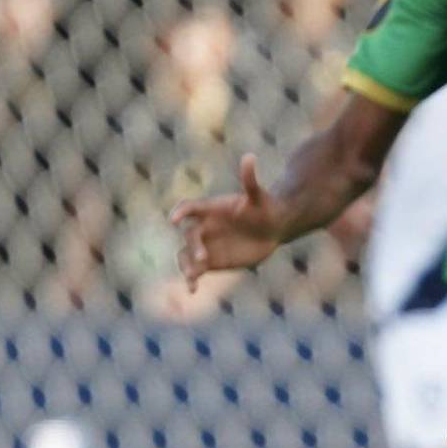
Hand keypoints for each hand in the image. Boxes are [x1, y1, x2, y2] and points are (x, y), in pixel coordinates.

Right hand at [170, 155, 284, 283]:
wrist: (272, 227)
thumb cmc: (265, 207)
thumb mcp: (259, 196)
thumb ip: (250, 180)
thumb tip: (250, 157)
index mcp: (210, 209)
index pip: (190, 208)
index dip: (180, 212)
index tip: (174, 219)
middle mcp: (204, 226)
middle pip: (189, 236)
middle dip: (193, 246)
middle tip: (204, 257)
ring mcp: (205, 244)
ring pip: (186, 255)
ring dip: (186, 265)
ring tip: (192, 276)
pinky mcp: (210, 261)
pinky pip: (195, 270)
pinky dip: (191, 280)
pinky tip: (191, 290)